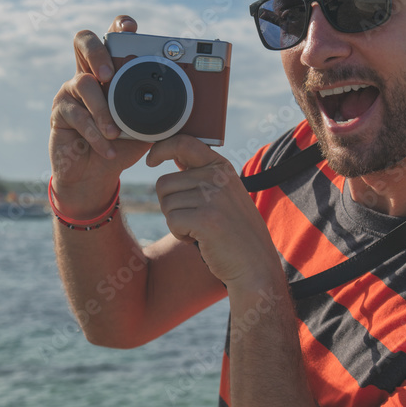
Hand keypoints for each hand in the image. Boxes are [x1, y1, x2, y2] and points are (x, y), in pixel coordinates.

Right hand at [49, 15, 150, 216]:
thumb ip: (159, 113)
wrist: (96, 175)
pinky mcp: (59, 112)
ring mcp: (71, 91)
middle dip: (98, 53)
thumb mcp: (147, 129)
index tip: (130, 28)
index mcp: (112, 71)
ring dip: (102, 109)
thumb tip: (184, 104)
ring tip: (115, 132)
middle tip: (109, 75)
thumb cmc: (123, 146)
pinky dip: (95, 134)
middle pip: (84, 40)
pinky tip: (108, 147)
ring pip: (83, 82)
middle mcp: (89, 73)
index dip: (119, 26)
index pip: (113, 37)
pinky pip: (77, 115)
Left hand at [147, 135, 282, 289]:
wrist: (254, 263)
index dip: (161, 148)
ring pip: (166, 204)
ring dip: (176, 222)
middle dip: (171, 205)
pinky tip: (200, 239)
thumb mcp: (222, 192)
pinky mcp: (206, 218)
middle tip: (195, 219)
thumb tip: (172, 153)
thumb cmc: (234, 231)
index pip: (183, 142)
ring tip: (201, 229)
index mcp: (221, 166)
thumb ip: (200, 173)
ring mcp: (213, 196)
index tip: (150, 160)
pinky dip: (179, 234)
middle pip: (164, 183)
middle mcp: (217, 177)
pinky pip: (171, 221)